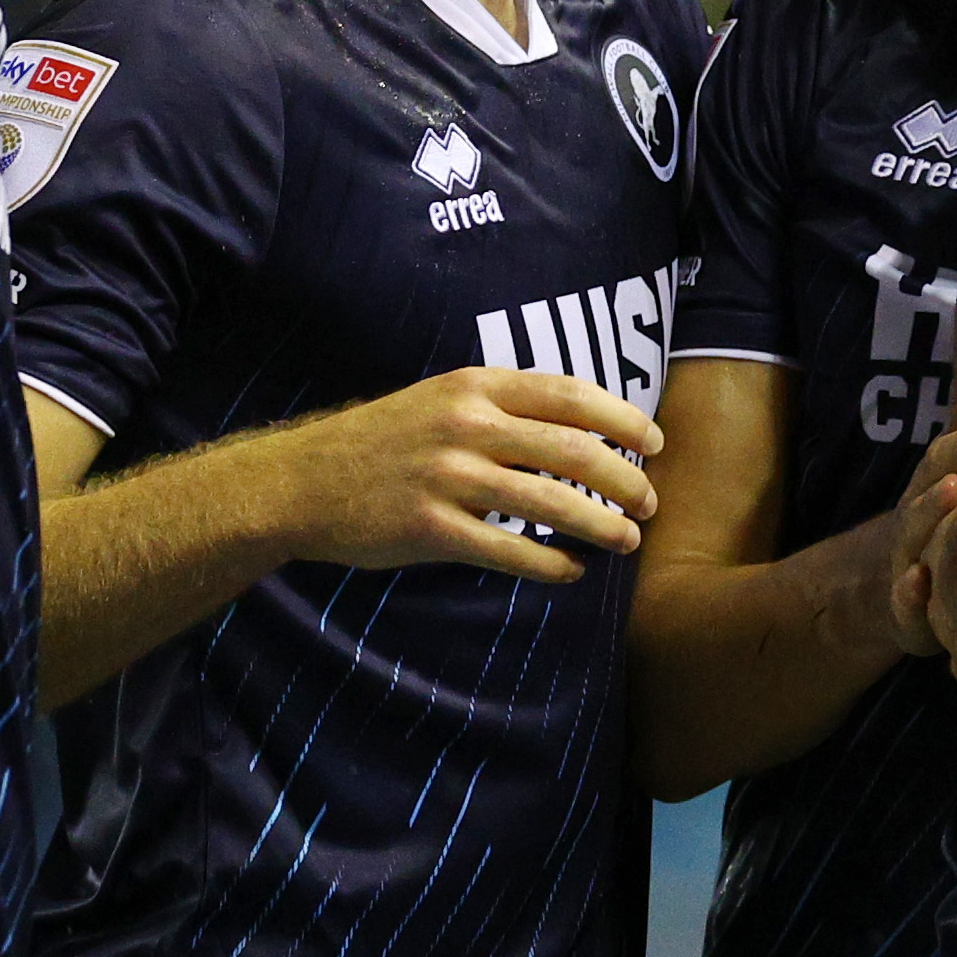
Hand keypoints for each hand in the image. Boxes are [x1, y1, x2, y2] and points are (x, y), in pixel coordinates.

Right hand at [249, 365, 661, 585]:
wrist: (302, 481)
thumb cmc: (384, 441)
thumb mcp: (443, 400)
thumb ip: (503, 409)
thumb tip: (582, 434)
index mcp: (476, 385)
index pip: (571, 395)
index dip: (623, 419)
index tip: (654, 443)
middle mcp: (467, 424)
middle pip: (573, 449)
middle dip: (624, 478)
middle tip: (650, 502)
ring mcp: (447, 476)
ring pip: (549, 502)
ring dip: (600, 525)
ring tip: (628, 541)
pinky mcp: (429, 528)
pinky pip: (508, 550)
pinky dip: (549, 565)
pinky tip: (571, 571)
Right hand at [882, 338, 956, 655]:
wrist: (895, 584)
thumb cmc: (948, 509)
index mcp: (948, 461)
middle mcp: (926, 494)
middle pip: (941, 461)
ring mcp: (911, 544)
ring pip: (917, 521)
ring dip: (933, 504)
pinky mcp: (907, 599)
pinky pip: (905, 597)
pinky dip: (911, 590)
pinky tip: (921, 579)